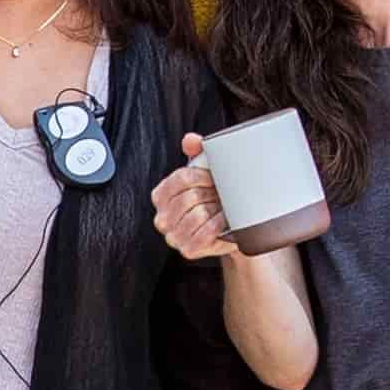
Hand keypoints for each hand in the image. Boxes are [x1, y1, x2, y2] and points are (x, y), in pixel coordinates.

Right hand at [151, 134, 241, 262]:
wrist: (229, 227)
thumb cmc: (213, 197)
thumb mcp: (205, 172)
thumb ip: (197, 151)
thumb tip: (190, 140)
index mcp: (161, 195)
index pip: (180, 179)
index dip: (202, 176)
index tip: (215, 177)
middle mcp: (162, 218)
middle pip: (190, 198)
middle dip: (211, 195)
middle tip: (221, 195)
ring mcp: (173, 236)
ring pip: (197, 216)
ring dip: (216, 210)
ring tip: (222, 208)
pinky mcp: (188, 250)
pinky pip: (204, 234)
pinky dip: (217, 225)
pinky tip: (223, 221)